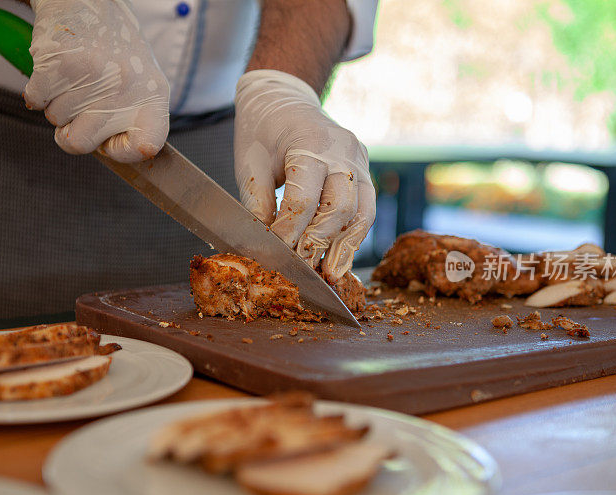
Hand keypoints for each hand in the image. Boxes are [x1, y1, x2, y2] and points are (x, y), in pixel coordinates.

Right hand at [25, 0, 168, 161]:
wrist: (89, 1)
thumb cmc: (114, 50)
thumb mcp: (139, 83)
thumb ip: (130, 121)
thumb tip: (109, 155)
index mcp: (153, 95)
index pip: (146, 146)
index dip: (122, 152)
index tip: (110, 143)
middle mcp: (126, 85)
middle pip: (81, 143)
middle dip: (71, 130)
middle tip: (80, 106)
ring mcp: (93, 74)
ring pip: (56, 121)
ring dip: (57, 105)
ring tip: (73, 78)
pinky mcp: (60, 63)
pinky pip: (36, 101)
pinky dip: (38, 91)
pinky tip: (55, 71)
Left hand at [234, 69, 374, 281]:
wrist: (283, 98)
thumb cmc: (262, 130)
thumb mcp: (250, 164)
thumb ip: (259, 204)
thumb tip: (265, 246)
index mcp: (310, 143)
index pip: (304, 198)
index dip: (290, 231)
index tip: (277, 255)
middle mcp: (342, 151)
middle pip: (341, 206)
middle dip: (322, 241)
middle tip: (306, 268)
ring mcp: (359, 159)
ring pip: (363, 211)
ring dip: (346, 246)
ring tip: (331, 274)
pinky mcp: (364, 170)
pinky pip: (366, 207)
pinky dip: (354, 235)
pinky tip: (341, 257)